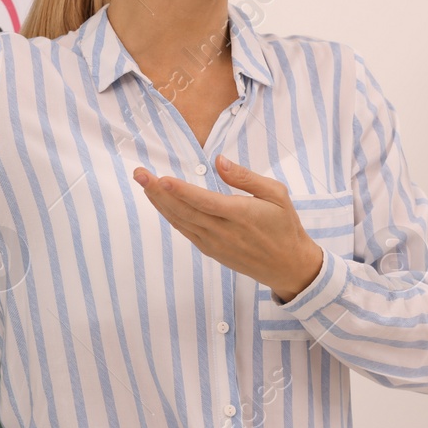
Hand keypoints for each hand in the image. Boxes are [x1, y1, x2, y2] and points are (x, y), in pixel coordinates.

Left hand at [132, 155, 324, 302]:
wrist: (288, 266)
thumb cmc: (284, 225)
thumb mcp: (277, 194)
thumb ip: (246, 177)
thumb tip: (219, 161)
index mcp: (242, 215)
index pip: (205, 202)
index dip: (181, 192)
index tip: (161, 178)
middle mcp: (224, 231)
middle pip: (184, 211)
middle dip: (158, 192)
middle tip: (139, 173)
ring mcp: (214, 243)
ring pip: (180, 221)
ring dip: (159, 202)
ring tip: (143, 183)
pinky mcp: (210, 250)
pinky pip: (185, 231)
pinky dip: (170, 215)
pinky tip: (158, 201)